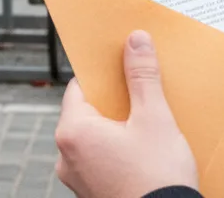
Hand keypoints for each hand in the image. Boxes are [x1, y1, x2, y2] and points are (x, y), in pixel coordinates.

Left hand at [55, 31, 197, 197]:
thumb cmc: (156, 178)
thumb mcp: (154, 118)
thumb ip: (142, 75)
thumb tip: (135, 39)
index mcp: (72, 132)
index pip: (81, 86)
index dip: (104, 71)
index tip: (123, 61)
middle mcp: (67, 157)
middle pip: (89, 109)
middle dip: (116, 96)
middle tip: (142, 86)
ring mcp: (78, 179)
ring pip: (97, 135)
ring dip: (120, 123)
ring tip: (149, 115)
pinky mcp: (94, 193)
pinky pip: (102, 157)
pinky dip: (120, 146)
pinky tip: (146, 144)